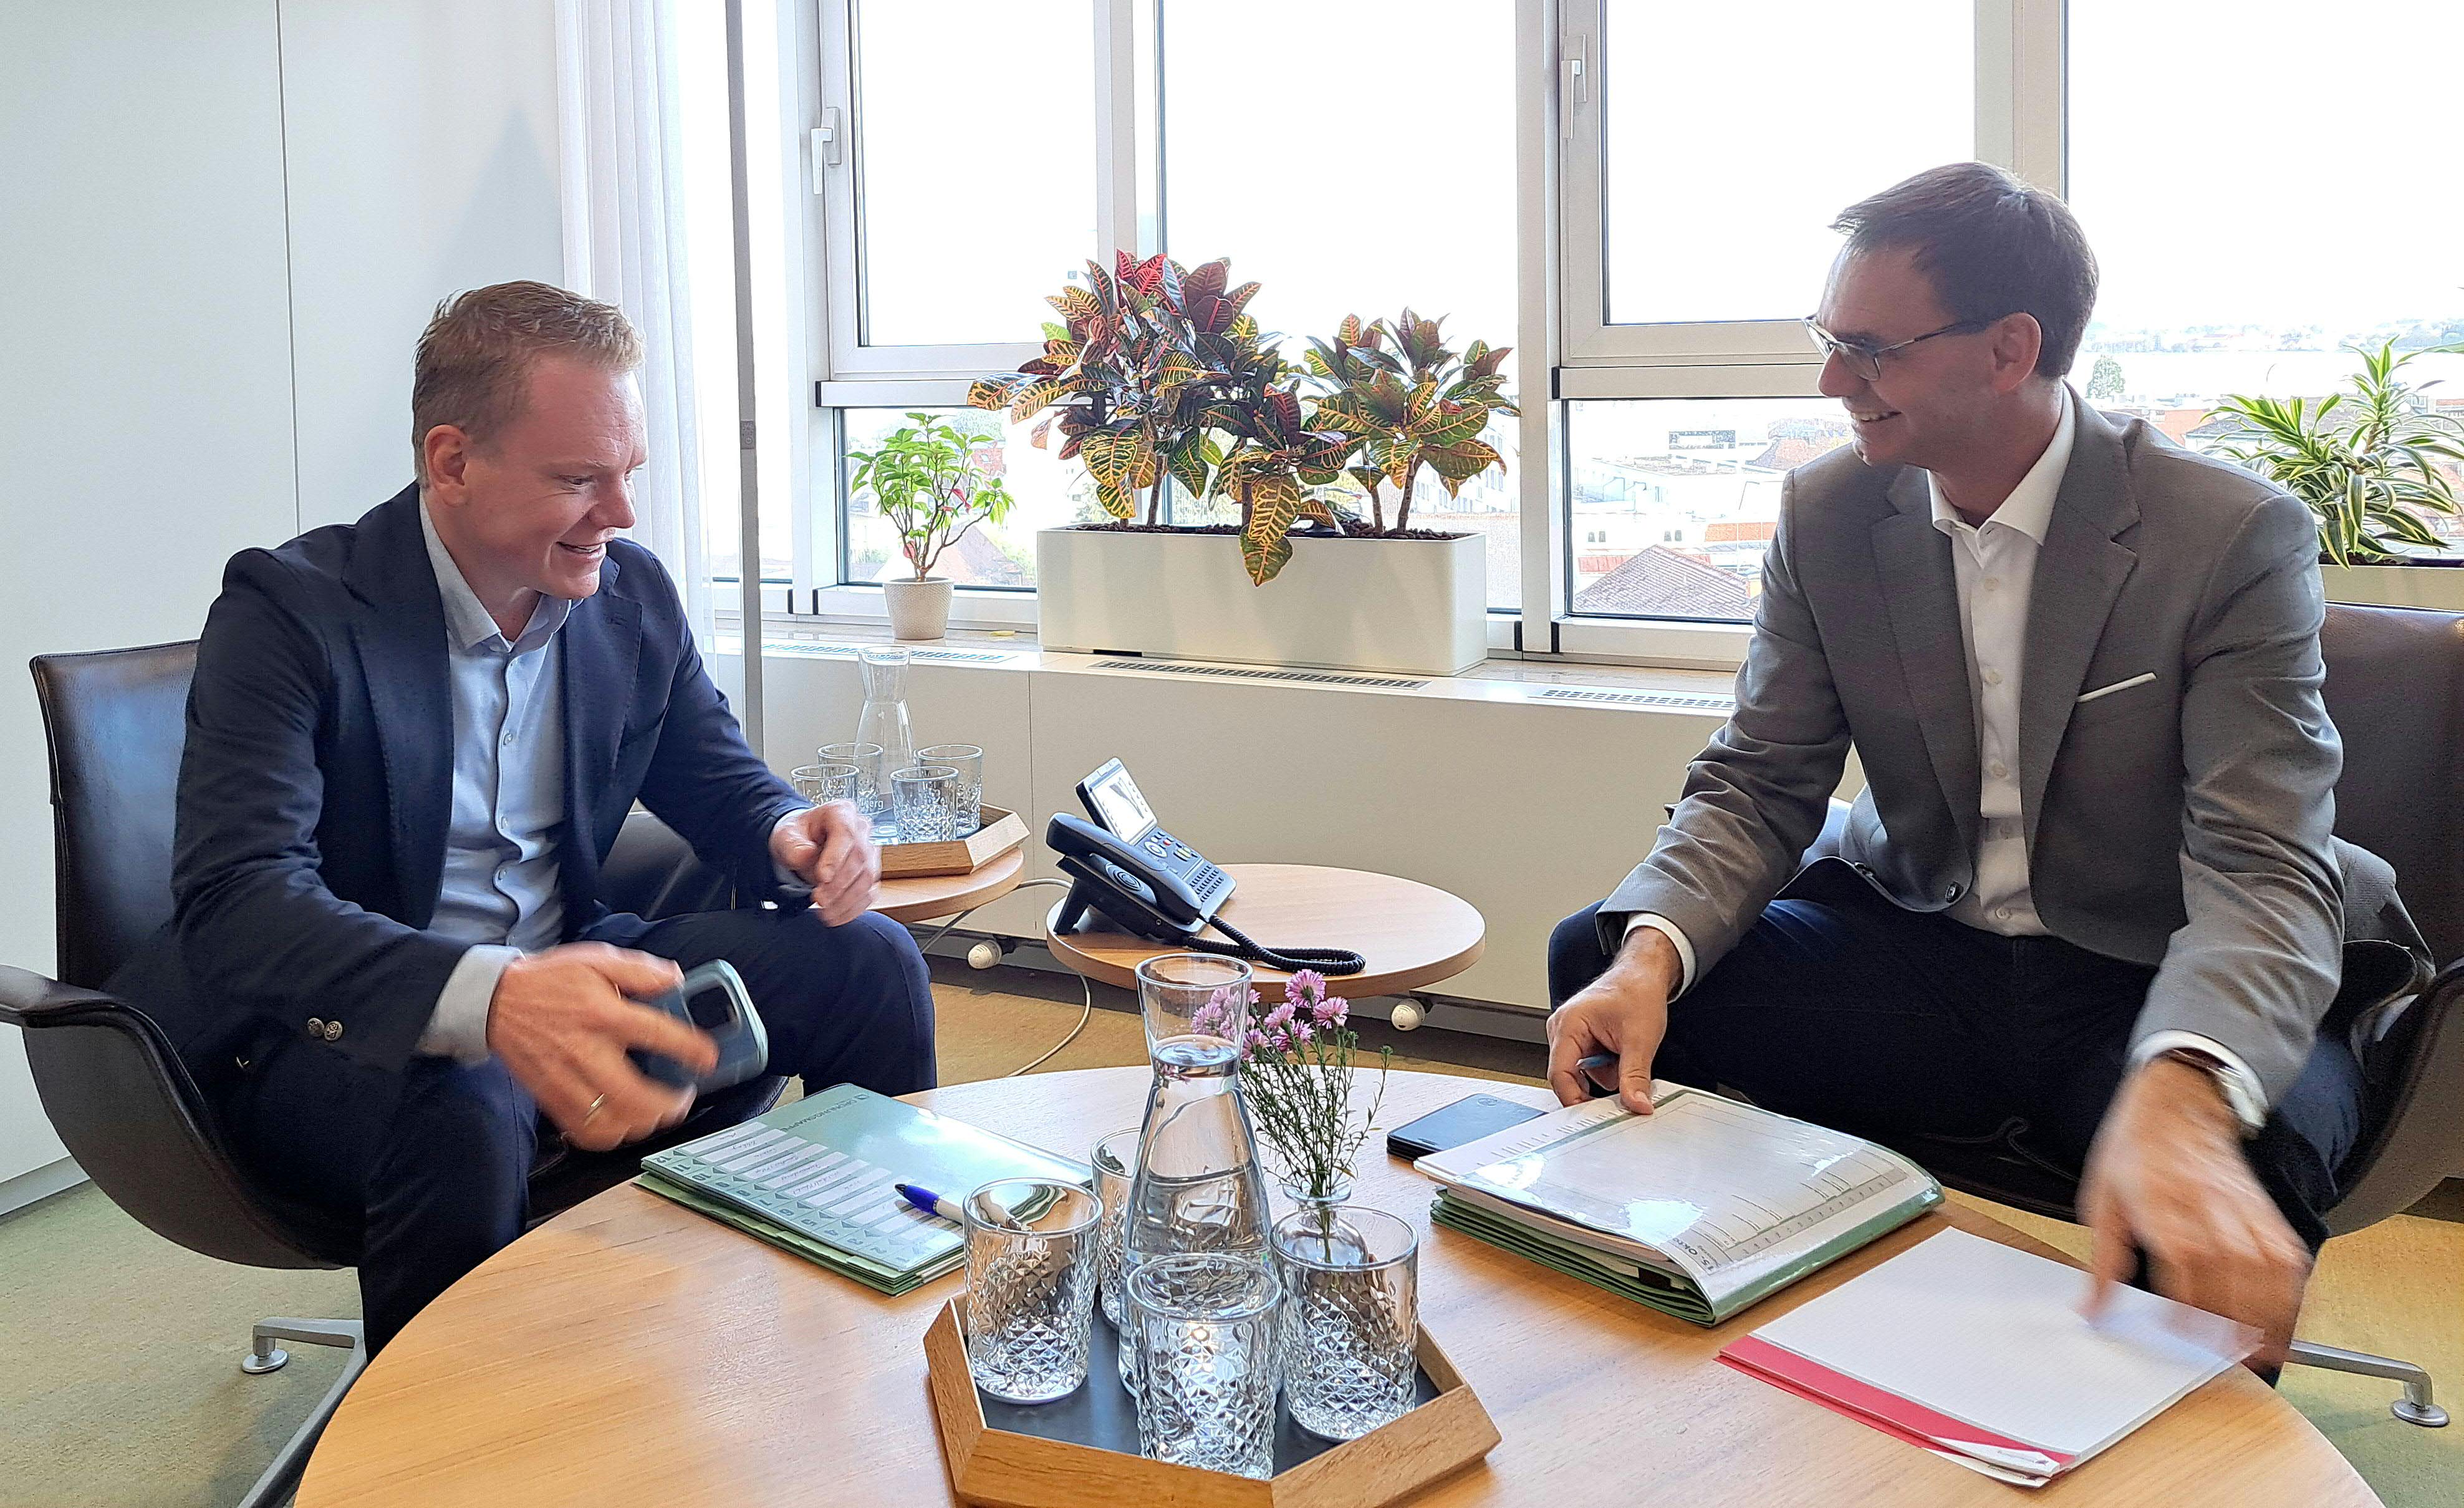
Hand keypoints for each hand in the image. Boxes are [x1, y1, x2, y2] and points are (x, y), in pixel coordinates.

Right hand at [485, 944, 714, 1151]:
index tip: (708, 1058)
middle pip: (635, 1095)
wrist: (493, 1001)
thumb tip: (675, 979)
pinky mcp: (551, 1097)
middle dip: (669, 1105)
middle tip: (683, 1097)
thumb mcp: (596, 959)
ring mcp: (566, 1079)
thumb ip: (640, 969)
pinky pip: (585, 1132)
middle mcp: (585, 1050)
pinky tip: (624, 1121)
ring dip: (643, 1124)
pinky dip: (612, 1135)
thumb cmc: (548, 980)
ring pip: (611, 1122)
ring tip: (656, 1112)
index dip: (690, 1049)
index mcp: (602, 1013)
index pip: (656, 1033)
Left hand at [771, 801, 880, 924]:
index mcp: (841, 812)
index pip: (846, 834)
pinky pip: (869, 893)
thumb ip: (793, 845)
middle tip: (819, 900)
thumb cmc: (797, 836)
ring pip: (867, 878)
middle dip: (839, 884)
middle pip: (859, 858)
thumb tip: (807, 856)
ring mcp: (870, 851)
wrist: (803, 845)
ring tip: (825, 912)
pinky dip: (853, 908)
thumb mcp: (785, 835)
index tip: (822, 878)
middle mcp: (861, 829)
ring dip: (846, 900)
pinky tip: (836, 916)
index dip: (836, 857)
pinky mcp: (870, 872)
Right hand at [1546, 927, 1681, 1113]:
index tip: (1594, 1117)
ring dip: (1607, 1073)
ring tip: (1627, 1053)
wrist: (1644, 974)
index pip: (1560, 1074)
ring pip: (1583, 1073)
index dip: (1575, 1100)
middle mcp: (1562, 1029)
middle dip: (1598, 1084)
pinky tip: (1621, 1052)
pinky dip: (1608, 1066)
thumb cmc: (1637, 991)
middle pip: (1570, 1076)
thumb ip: (1635, 1076)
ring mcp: (1570, 1034)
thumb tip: (1636, 1104)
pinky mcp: (1581, 1039)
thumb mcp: (1640, 1038)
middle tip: (1623, 1091)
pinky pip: (1590, 1065)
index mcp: (1568, 1025)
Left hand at [2078, 1058, 2310, 1370]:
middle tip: (2232, 1358)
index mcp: (2163, 1205)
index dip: (2188, 1299)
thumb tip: (2091, 1309)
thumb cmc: (2135, 1152)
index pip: (2184, 1258)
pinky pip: (2291, 1257)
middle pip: (2234, 1271)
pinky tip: (2290, 1320)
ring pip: (2271, 1269)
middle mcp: (2210, 1210)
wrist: (2178, 1103)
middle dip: (2236, 1320)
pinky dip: (2295, 1291)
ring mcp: (2244, 1211)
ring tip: (2265, 1351)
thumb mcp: (2102, 1199)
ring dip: (2273, 1314)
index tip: (2183, 1332)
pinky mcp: (2266, 1213)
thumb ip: (2103, 1261)